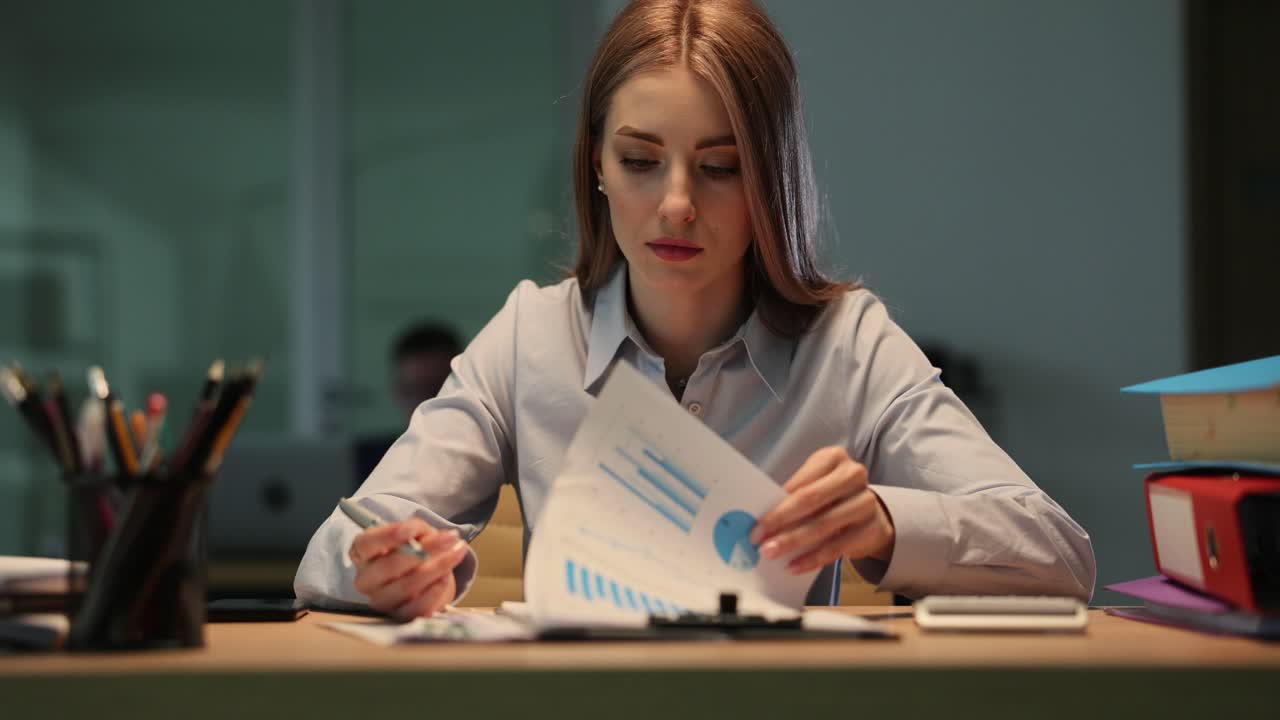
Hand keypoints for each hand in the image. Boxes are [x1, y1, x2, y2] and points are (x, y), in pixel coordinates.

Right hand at [348, 519, 469, 619]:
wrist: (426, 576)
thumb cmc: (414, 549)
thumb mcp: (415, 532)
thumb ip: (416, 529)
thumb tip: (428, 536)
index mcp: (362, 553)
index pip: (366, 544)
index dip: (387, 536)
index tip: (411, 530)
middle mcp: (366, 580)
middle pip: (388, 566)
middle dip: (423, 550)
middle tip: (451, 537)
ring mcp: (381, 601)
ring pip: (406, 586)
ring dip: (437, 568)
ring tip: (457, 552)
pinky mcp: (399, 617)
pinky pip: (417, 608)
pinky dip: (434, 592)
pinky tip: (445, 578)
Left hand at [750, 446, 894, 573]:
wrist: (868, 512)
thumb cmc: (831, 497)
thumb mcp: (813, 486)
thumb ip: (791, 498)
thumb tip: (761, 523)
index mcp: (833, 458)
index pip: (801, 484)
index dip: (776, 507)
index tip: (756, 526)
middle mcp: (853, 474)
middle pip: (811, 500)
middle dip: (781, 523)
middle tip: (760, 542)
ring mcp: (866, 501)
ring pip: (824, 524)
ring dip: (793, 541)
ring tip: (772, 553)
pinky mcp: (873, 527)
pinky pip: (838, 546)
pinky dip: (812, 558)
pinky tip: (794, 566)